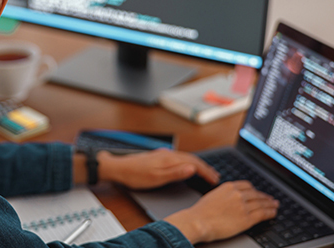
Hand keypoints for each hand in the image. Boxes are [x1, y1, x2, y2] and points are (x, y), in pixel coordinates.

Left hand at [97, 148, 219, 189]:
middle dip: (205, 167)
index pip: (194, 163)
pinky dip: (188, 163)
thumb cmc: (135, 175)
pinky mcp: (159, 157)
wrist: (118, 168)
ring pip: (185, 158)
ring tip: (205, 172)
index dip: (206, 172)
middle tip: (215, 177)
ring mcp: (163, 155)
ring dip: (197, 165)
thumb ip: (175, 173)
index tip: (214, 180)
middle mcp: (168, 154)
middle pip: (192, 159)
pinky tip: (187, 167)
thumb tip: (192, 169)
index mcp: (169, 159)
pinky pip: (179, 158)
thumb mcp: (156, 178)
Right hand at [165, 180, 278, 243]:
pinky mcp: (246, 218)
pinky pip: (262, 214)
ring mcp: (243, 206)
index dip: (255, 190)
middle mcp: (237, 194)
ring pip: (261, 203)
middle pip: (256, 194)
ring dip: (270, 204)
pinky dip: (270, 213)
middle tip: (270, 199)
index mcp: (228, 186)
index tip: (258, 193)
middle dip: (264, 197)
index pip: (247, 186)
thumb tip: (230, 199)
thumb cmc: (201, 212)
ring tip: (275, 205)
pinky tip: (273, 213)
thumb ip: (224, 195)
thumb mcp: (212, 196)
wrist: (198, 221)